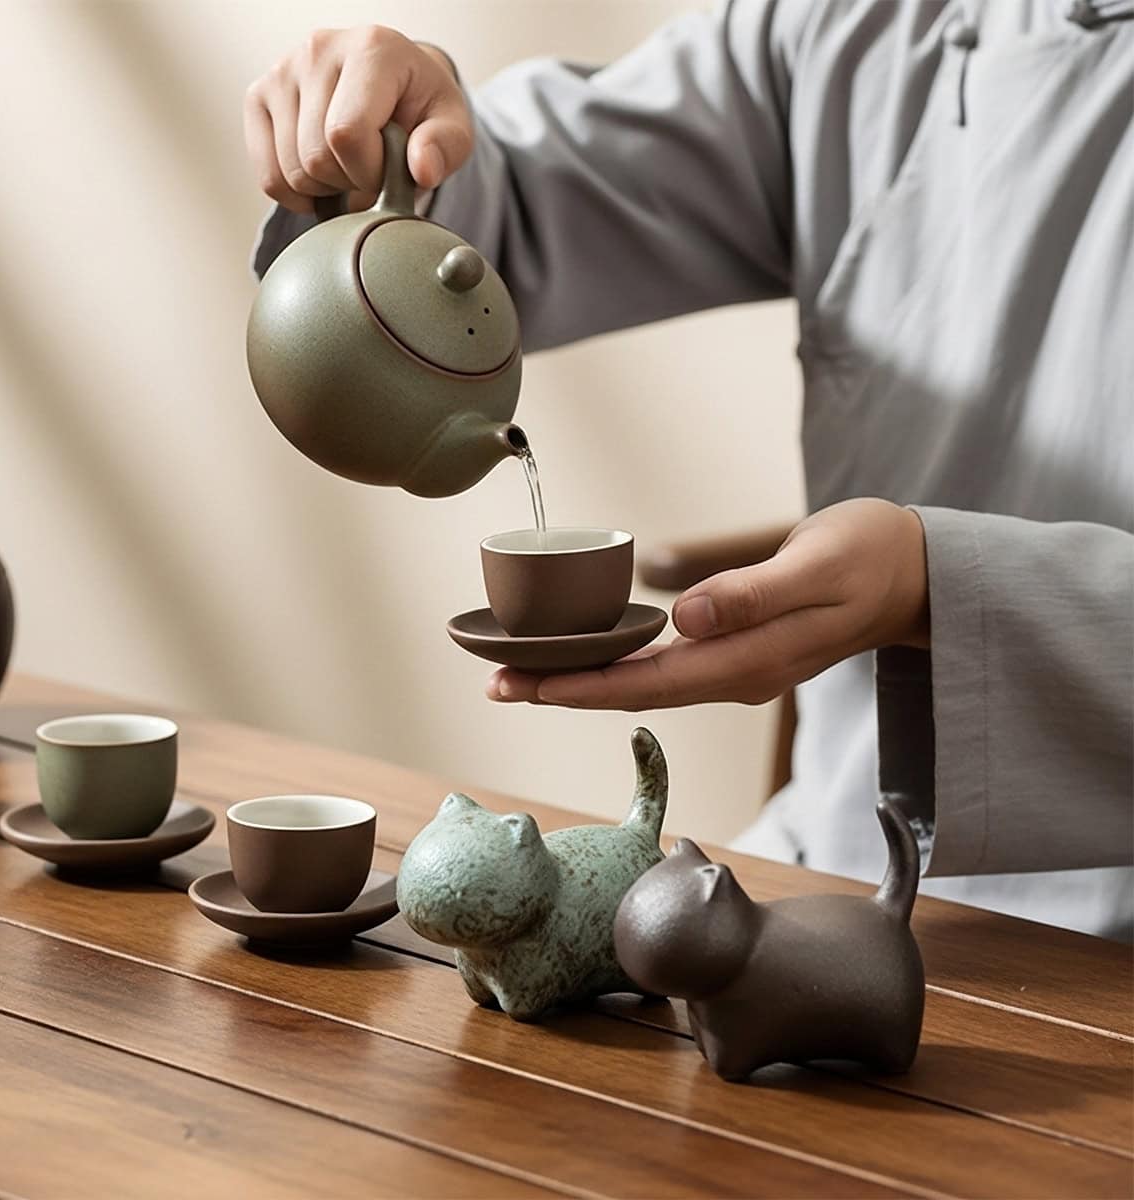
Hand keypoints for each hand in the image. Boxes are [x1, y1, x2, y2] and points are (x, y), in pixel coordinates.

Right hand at [244, 26, 470, 213]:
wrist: (394, 89)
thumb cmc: (422, 110)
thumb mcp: (452, 128)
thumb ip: (445, 148)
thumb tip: (422, 169)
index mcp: (372, 49)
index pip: (346, 134)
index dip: (369, 173)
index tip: (389, 173)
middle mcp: (320, 49)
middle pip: (314, 156)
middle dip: (349, 182)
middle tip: (371, 170)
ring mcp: (283, 70)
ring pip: (290, 171)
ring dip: (325, 189)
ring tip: (349, 166)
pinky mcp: (259, 95)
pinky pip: (269, 176)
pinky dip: (297, 194)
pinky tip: (322, 179)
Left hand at [487, 499, 929, 710]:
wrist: (913, 573)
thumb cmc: (870, 558)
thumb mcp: (818, 566)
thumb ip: (753, 596)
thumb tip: (686, 621)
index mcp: (750, 659)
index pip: (649, 683)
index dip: (583, 688)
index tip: (526, 686)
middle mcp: (737, 674)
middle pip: (635, 692)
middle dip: (564, 690)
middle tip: (498, 684)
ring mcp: (738, 668)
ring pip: (646, 684)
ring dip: (584, 682)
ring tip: (526, 675)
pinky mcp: (739, 652)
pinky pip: (666, 667)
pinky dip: (619, 664)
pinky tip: (592, 657)